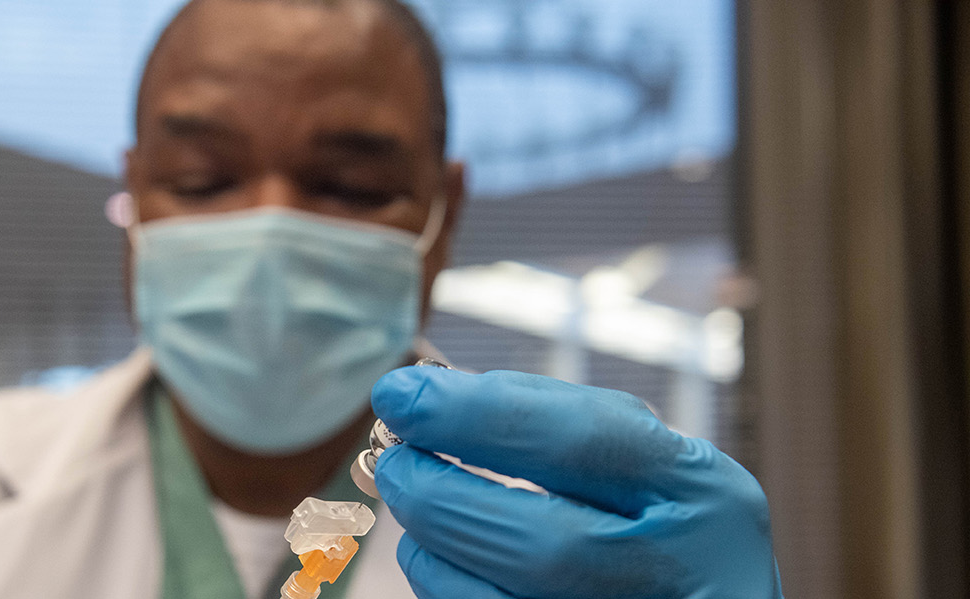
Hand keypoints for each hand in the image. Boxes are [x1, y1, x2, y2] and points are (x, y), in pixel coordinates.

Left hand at [371, 367, 780, 598]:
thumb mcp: (640, 461)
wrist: (704, 593)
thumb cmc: (657, 521)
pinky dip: (447, 588)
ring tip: (415, 512)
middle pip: (541, 543)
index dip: (474, 415)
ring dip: (434, 551)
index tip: (399, 394)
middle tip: (394, 464)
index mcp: (704, 491)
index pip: (580, 441)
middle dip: (443, 496)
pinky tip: (440, 559)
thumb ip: (547, 421)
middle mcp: (686, 572)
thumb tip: (420, 394)